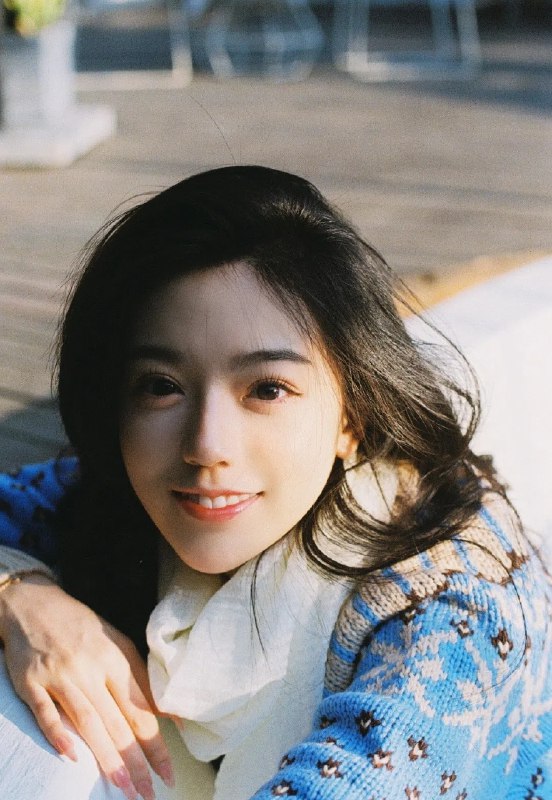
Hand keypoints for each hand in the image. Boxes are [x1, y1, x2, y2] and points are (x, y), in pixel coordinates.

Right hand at [0, 574, 173, 799]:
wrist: (34, 603)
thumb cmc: (81, 627)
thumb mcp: (116, 643)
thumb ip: (140, 678)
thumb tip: (170, 714)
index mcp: (115, 657)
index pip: (141, 708)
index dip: (155, 743)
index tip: (168, 772)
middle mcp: (90, 667)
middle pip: (117, 721)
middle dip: (136, 760)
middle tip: (148, 793)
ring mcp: (60, 675)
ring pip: (87, 721)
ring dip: (106, 757)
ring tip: (123, 787)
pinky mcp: (31, 682)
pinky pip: (45, 712)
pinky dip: (58, 734)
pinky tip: (72, 758)